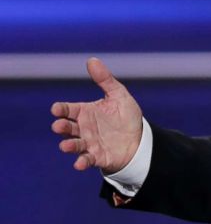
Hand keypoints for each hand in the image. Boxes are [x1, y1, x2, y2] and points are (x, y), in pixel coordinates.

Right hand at [50, 57, 142, 173]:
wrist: (140, 139)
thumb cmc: (126, 117)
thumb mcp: (119, 95)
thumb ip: (105, 80)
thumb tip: (91, 60)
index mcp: (85, 112)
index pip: (68, 109)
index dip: (61, 109)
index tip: (56, 109)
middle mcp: (83, 128)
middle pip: (67, 127)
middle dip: (61, 127)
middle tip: (59, 126)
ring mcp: (88, 143)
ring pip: (73, 145)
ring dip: (68, 145)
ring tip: (65, 145)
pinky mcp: (97, 156)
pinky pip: (86, 160)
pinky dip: (81, 162)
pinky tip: (79, 164)